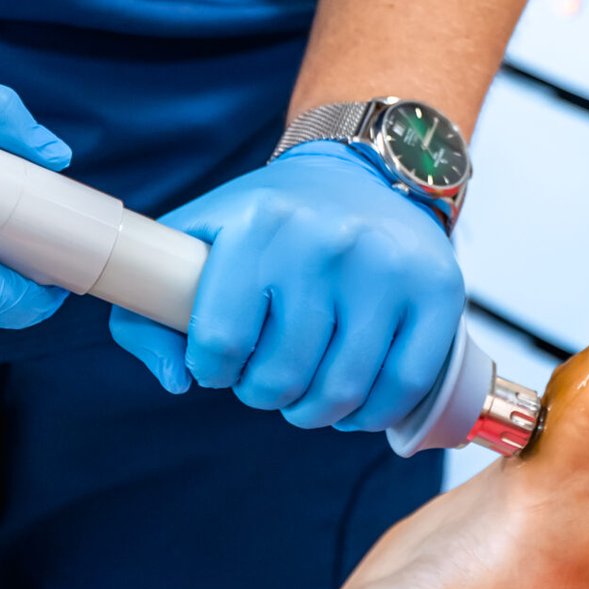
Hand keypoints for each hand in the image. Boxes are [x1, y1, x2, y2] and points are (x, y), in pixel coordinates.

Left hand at [109, 144, 465, 432]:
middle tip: (268, 374)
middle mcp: (327, 242)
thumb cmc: (274, 220)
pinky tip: (355, 399)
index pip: (217, 343)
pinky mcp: (437, 291)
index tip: (222, 359)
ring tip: (306, 389)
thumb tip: (176, 380)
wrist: (366, 174)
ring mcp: (388, 268)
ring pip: (341, 392)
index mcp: (259, 225)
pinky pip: (402, 388)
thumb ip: (150, 312)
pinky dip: (371, 414)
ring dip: (314, 412)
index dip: (212, 369)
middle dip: (264, 393)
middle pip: (280, 377)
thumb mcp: (198, 239)